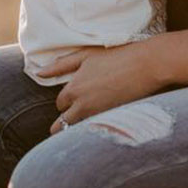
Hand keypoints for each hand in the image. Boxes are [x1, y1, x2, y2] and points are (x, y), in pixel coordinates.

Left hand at [37, 41, 160, 133]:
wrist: (147, 64)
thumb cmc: (117, 56)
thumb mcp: (86, 56)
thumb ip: (61, 65)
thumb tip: (39, 73)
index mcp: (74, 89)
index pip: (61, 104)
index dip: (66, 102)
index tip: (72, 101)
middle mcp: (82, 106)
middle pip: (66, 122)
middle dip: (68, 121)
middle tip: (73, 121)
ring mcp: (98, 116)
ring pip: (80, 129)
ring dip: (80, 128)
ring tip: (84, 128)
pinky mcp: (113, 122)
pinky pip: (97, 131)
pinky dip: (96, 129)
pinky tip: (102, 127)